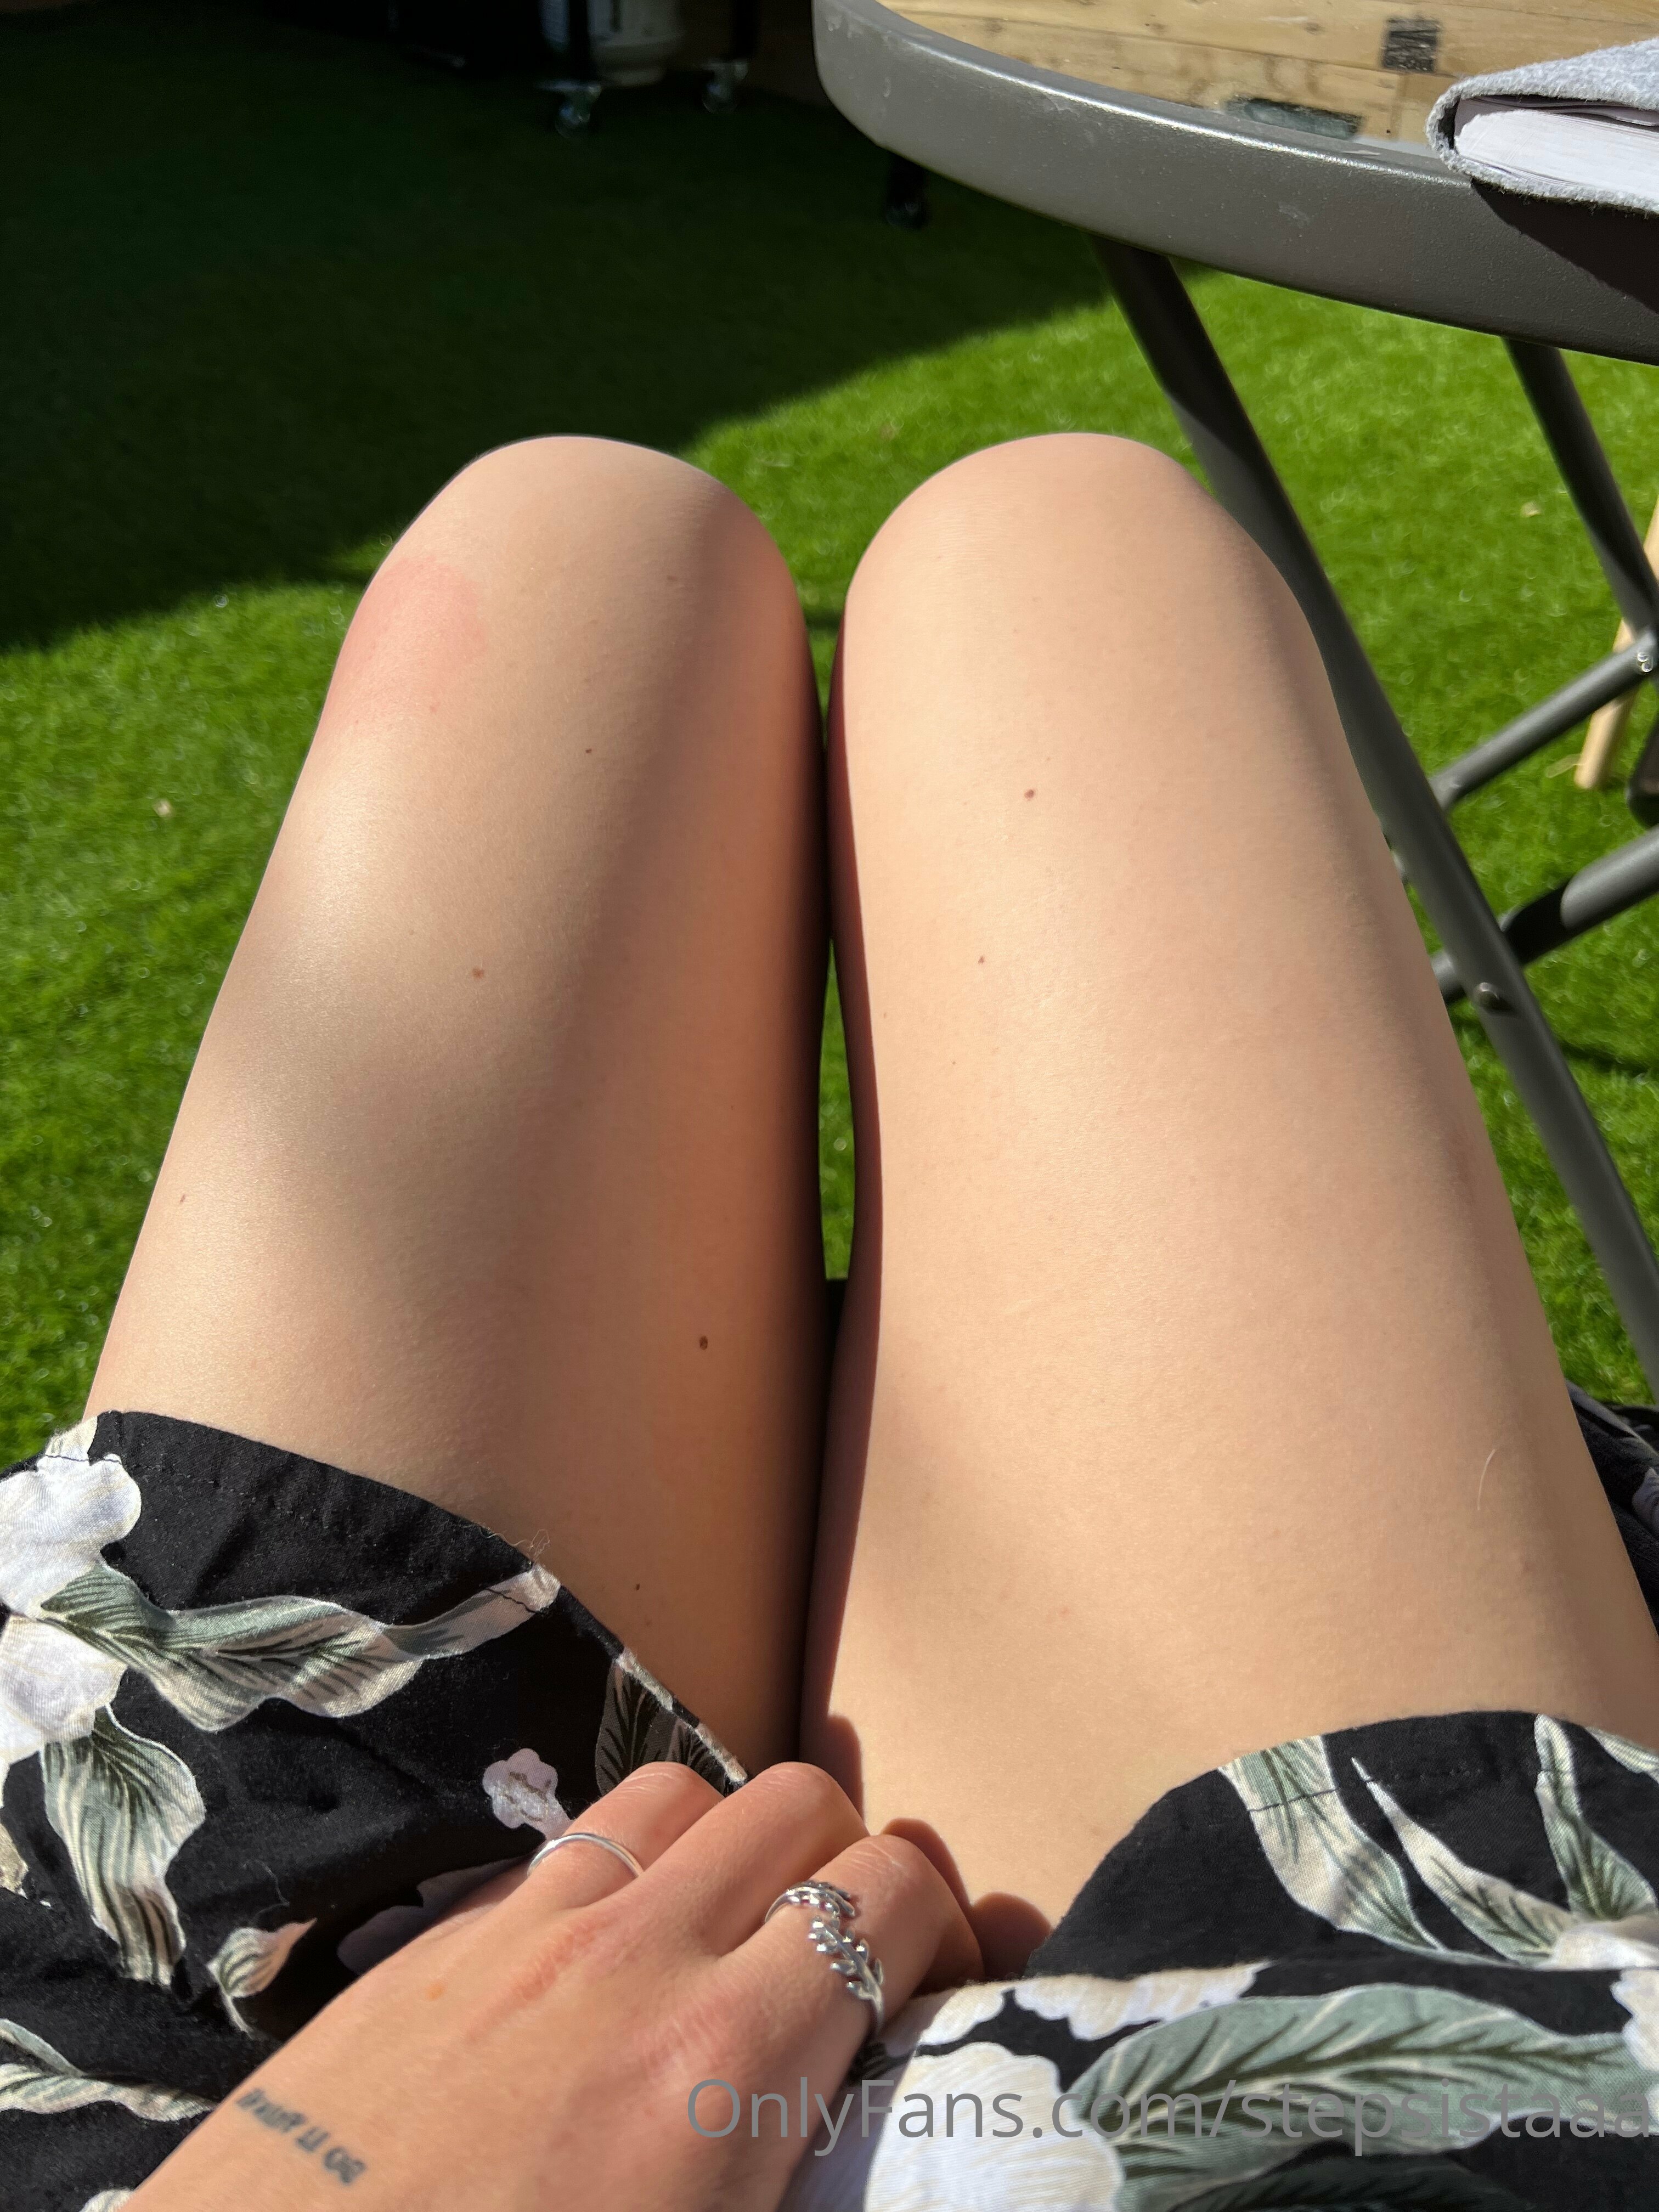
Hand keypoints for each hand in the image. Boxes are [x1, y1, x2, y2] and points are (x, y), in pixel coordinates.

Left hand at [131, 1760, 982, 2211]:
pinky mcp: (445, 1939)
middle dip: (854, 1859)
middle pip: (800, 1804)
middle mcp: (639, 1961)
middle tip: (853, 1956)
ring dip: (738, 1841)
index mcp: (725, 2070)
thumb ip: (801, 2182)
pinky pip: (575, 1842)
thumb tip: (869, 2154)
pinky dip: (630, 1865)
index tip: (951, 1980)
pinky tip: (615, 1953)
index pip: (890, 1891)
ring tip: (736, 1932)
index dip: (950, 1917)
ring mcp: (532, 1930)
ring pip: (687, 1793)